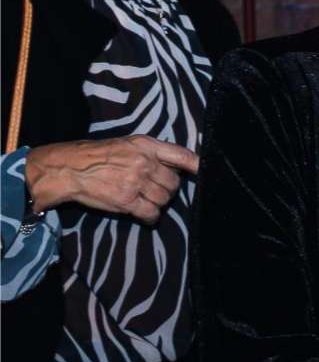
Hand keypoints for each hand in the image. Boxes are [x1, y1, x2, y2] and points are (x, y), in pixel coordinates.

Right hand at [21, 135, 198, 221]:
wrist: (70, 168)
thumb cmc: (100, 156)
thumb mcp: (129, 144)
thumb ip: (155, 152)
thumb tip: (183, 165)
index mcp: (146, 145)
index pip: (182, 155)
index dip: (197, 165)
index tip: (204, 172)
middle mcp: (144, 162)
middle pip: (174, 184)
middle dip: (167, 189)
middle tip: (152, 189)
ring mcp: (135, 182)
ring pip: (165, 200)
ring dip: (157, 202)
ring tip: (143, 198)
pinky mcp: (126, 200)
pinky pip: (152, 213)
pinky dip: (150, 217)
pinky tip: (143, 213)